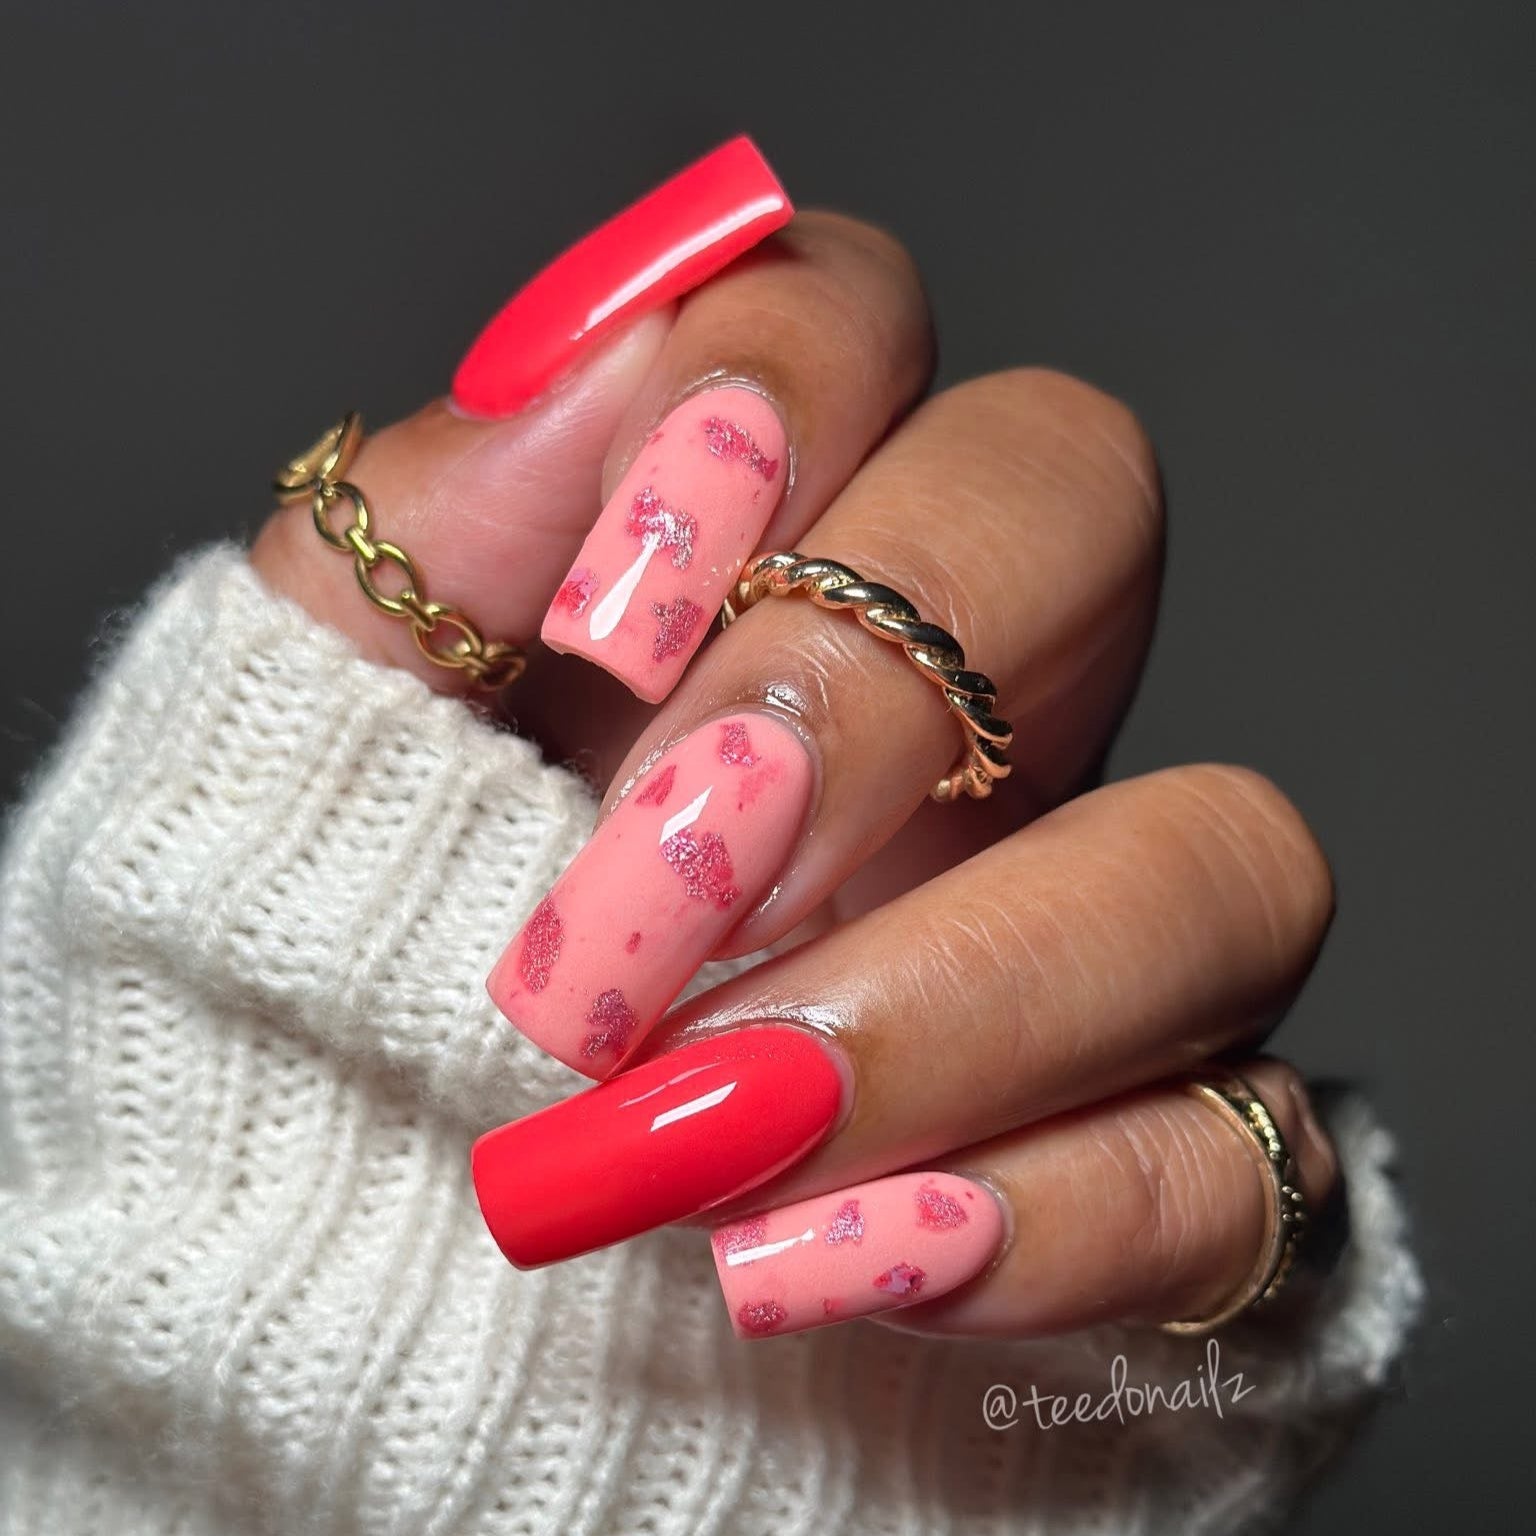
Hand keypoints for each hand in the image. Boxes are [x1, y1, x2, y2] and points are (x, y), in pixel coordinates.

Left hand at [252, 141, 1336, 1339]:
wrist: (352, 1293)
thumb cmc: (309, 993)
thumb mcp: (297, 744)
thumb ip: (419, 541)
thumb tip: (582, 380)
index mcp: (752, 574)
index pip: (866, 321)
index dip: (783, 386)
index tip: (612, 593)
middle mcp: (952, 719)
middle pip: (1090, 509)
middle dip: (881, 678)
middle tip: (666, 868)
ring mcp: (1071, 942)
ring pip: (1225, 858)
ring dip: (969, 989)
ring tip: (715, 1122)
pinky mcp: (1138, 1169)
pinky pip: (1232, 1161)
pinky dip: (1054, 1217)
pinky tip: (827, 1268)